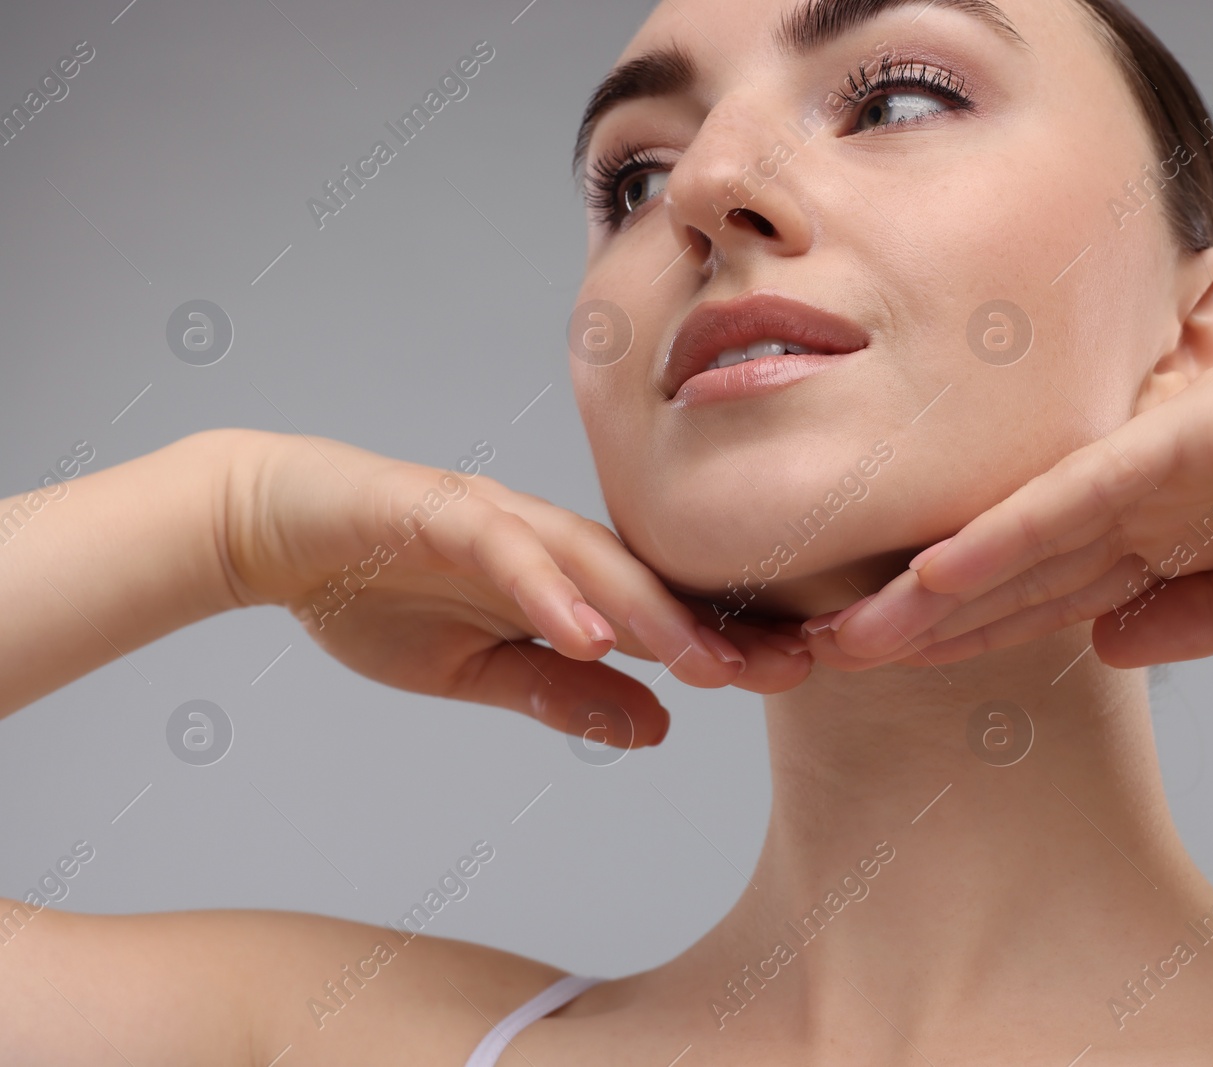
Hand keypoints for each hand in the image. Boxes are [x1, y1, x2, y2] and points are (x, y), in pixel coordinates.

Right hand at [219, 432, 811, 745]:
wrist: (273, 530)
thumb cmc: (375, 592)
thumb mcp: (478, 670)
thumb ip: (562, 692)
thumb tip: (659, 728)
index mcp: (561, 576)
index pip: (658, 612)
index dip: (726, 641)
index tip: (795, 677)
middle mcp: (543, 538)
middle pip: (647, 582)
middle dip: (720, 627)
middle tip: (793, 668)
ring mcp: (494, 519)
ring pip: (589, 560)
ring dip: (651, 613)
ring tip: (708, 664)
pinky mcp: (436, 512)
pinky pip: (502, 551)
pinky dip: (546, 591)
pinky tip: (586, 633)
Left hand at [801, 307, 1212, 669]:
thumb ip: (1196, 618)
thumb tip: (1106, 642)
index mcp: (1169, 536)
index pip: (1042, 595)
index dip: (964, 634)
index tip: (893, 667)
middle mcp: (1143, 500)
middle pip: (1006, 571)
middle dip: (916, 622)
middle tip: (824, 655)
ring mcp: (1155, 467)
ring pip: (1016, 540)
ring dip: (928, 594)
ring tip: (843, 637)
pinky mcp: (1180, 443)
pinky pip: (1070, 504)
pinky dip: (999, 544)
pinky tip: (926, 583)